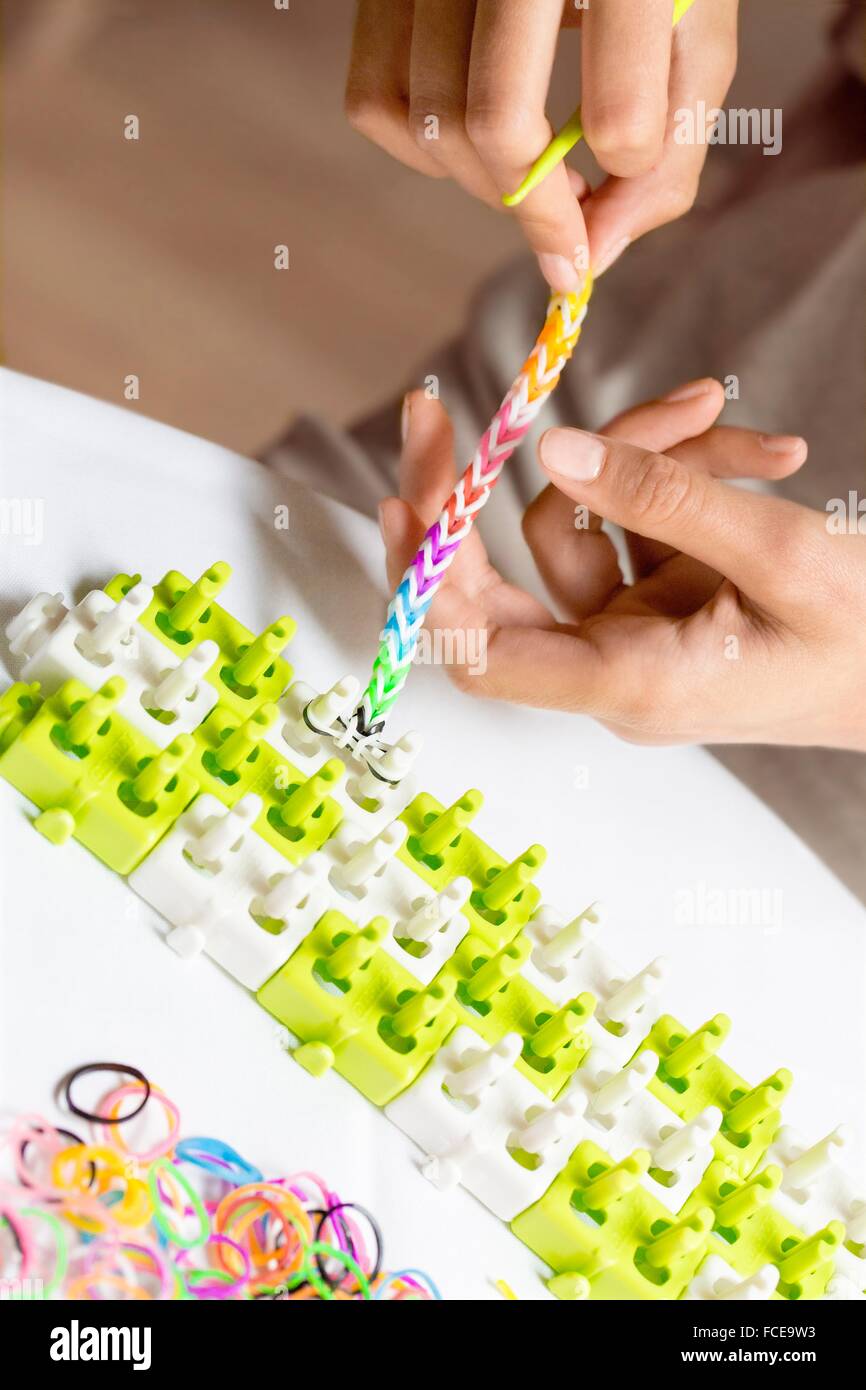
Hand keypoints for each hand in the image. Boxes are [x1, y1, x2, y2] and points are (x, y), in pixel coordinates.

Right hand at [346, 0, 738, 289]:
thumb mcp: (696, 39)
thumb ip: (669, 152)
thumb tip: (595, 256)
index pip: (620, 116)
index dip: (625, 177)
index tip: (620, 185)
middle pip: (496, 123)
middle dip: (533, 204)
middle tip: (565, 215)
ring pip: (428, 119)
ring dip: (479, 182)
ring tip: (526, 170)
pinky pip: (372, 98)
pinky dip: (417, 149)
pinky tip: (469, 140)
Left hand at [379, 385, 865, 750]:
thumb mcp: (779, 556)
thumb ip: (663, 499)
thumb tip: (554, 449)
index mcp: (629, 686)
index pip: (481, 653)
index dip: (427, 582)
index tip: (403, 496)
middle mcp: (614, 665)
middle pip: (499, 582)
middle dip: (476, 487)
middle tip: (437, 404)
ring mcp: (636, 627)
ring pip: (582, 519)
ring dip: (637, 451)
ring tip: (718, 409)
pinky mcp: (665, 595)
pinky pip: (637, 516)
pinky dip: (682, 469)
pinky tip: (760, 451)